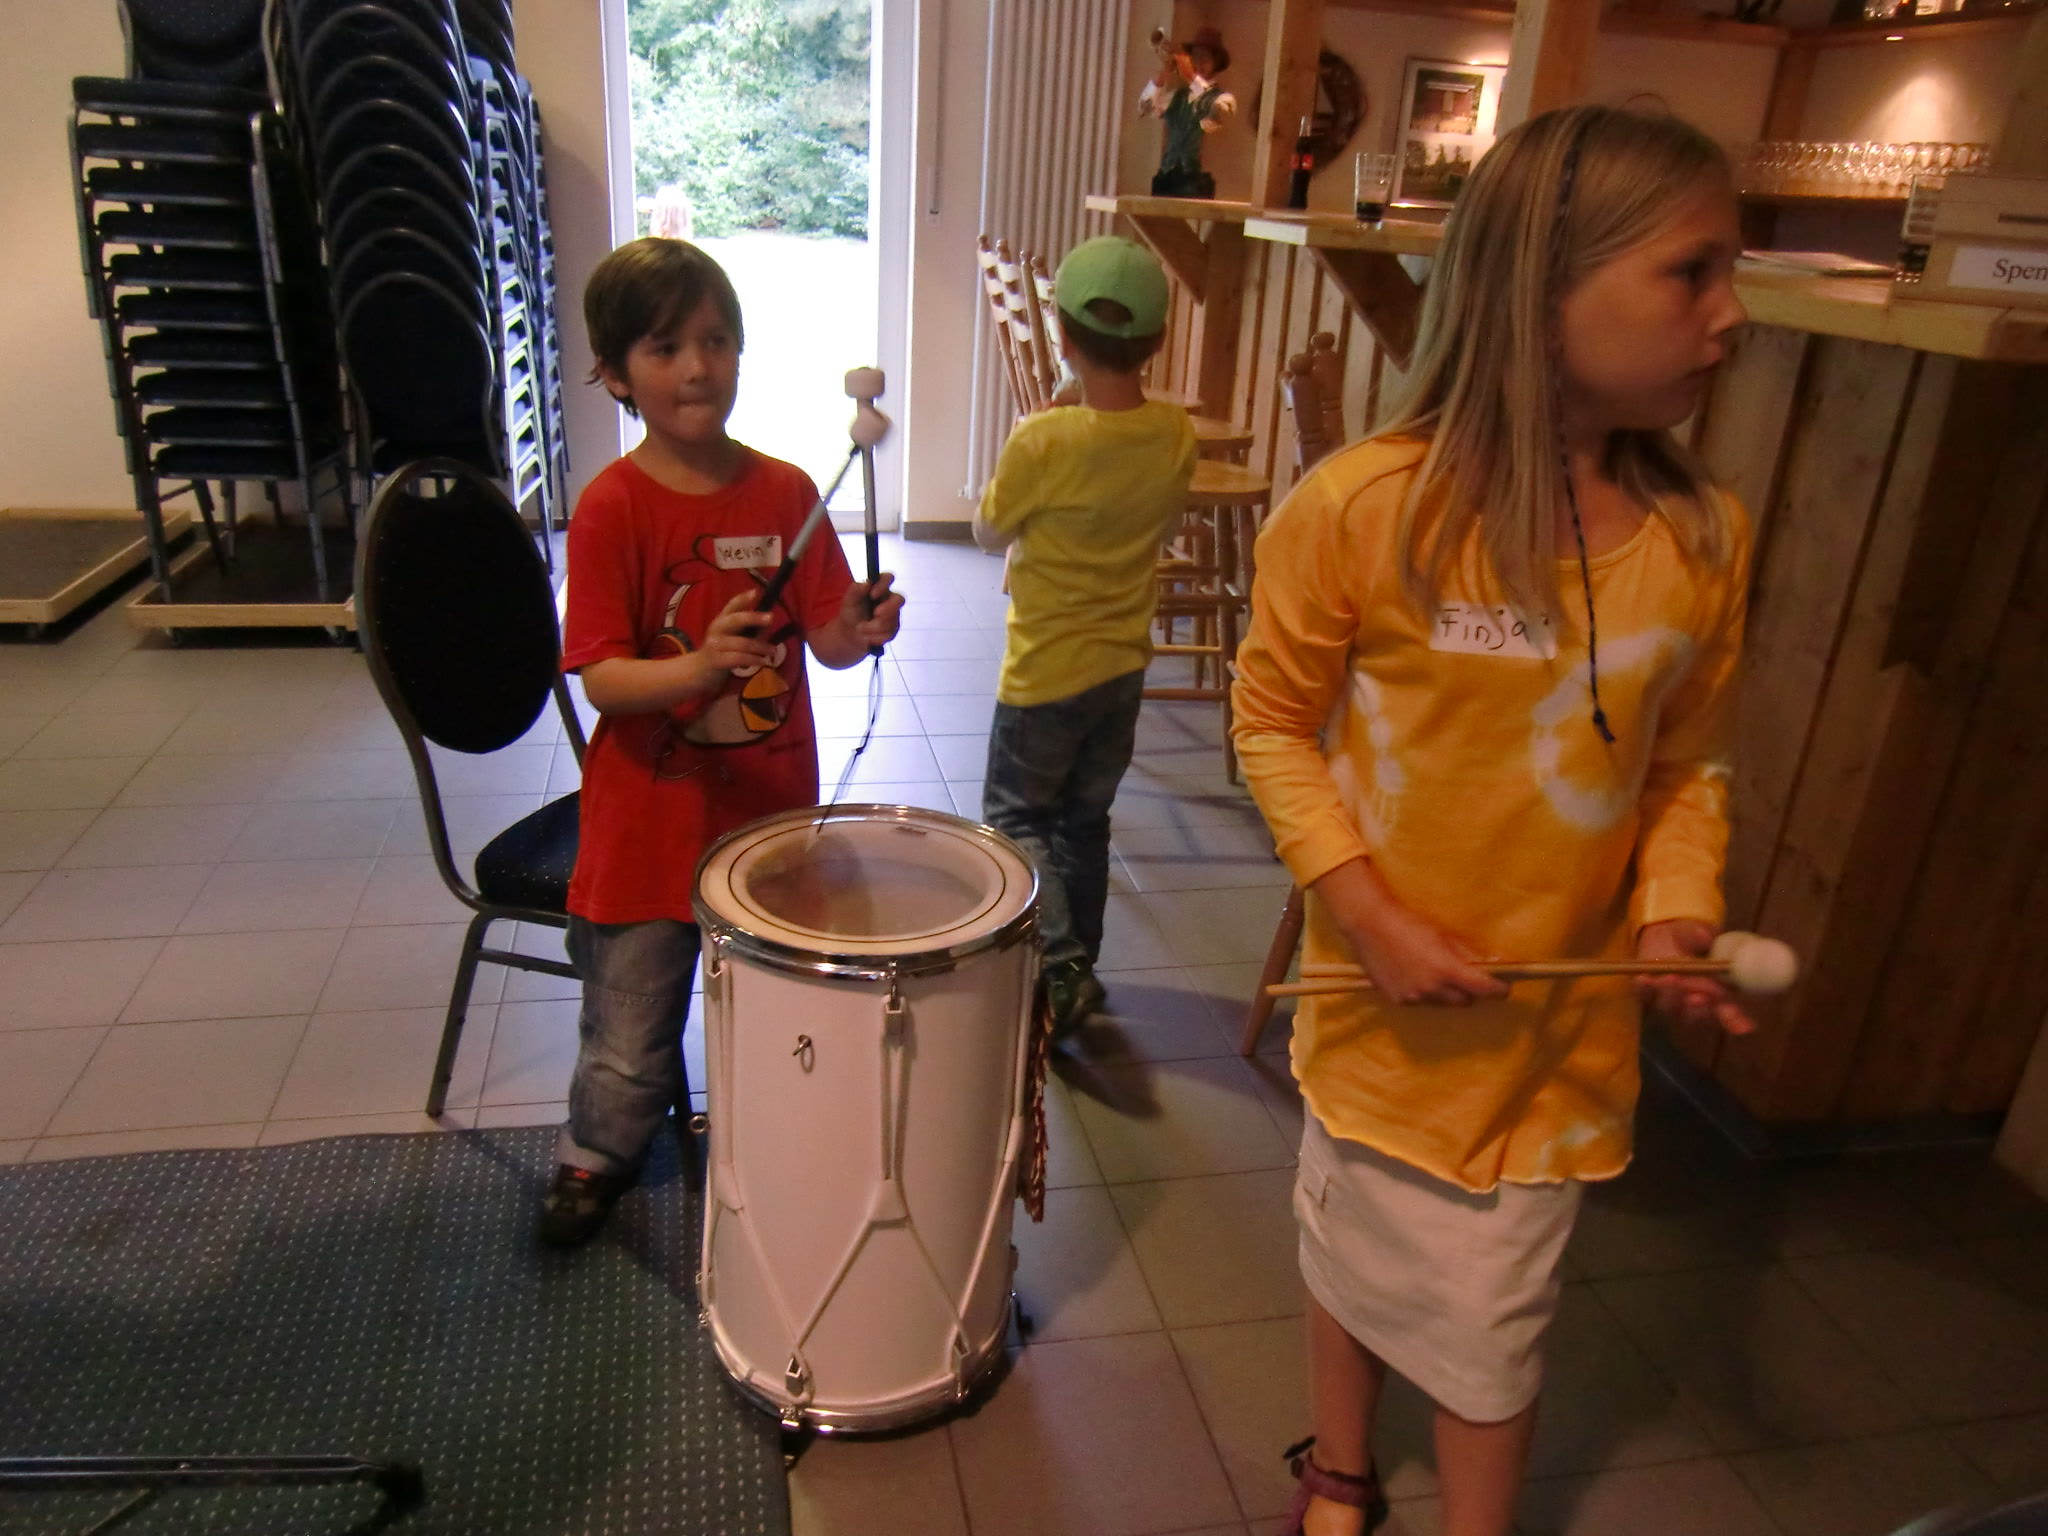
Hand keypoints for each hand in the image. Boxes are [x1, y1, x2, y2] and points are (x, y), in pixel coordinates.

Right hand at [693, 588, 777, 675]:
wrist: (700, 670)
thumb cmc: (722, 650)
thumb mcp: (733, 636)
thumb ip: (750, 629)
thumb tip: (769, 623)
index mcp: (722, 619)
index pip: (732, 605)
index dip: (743, 598)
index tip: (756, 592)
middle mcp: (717, 628)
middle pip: (735, 620)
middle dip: (754, 617)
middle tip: (771, 618)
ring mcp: (715, 644)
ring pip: (741, 643)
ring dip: (761, 647)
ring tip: (773, 651)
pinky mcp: (716, 660)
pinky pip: (738, 658)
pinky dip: (753, 660)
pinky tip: (763, 662)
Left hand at [842, 572, 903, 650]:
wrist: (850, 633)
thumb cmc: (850, 612)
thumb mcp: (849, 600)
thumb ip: (855, 590)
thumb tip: (866, 583)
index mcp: (879, 587)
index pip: (888, 578)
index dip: (884, 584)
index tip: (872, 594)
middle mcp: (890, 599)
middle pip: (900, 599)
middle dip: (888, 608)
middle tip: (876, 614)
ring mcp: (894, 615)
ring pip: (892, 620)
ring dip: (873, 626)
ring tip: (860, 628)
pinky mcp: (893, 629)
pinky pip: (889, 633)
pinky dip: (875, 636)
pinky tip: (867, 636)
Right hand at [1341, 899, 1506, 1007]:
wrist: (1369, 925)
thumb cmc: (1408, 923)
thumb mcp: (1443, 934)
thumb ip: (1469, 953)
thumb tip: (1497, 961)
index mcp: (1447, 970)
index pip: (1484, 989)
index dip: (1498, 989)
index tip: (1504, 987)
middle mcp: (1432, 988)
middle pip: (1465, 1000)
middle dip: (1469, 990)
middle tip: (1466, 975)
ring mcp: (1414, 997)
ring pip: (1442, 1002)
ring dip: (1446, 992)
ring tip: (1434, 970)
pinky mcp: (1398, 1000)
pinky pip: (1421, 1002)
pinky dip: (1424, 993)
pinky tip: (1414, 974)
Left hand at [1636, 918, 1753, 1035]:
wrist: (1664, 936)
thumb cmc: (1693, 939)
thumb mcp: (1699, 933)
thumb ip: (1702, 936)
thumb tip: (1703, 936)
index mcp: (1719, 996)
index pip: (1731, 1015)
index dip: (1737, 1022)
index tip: (1745, 1027)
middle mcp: (1695, 1006)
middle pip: (1699, 1019)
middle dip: (1700, 1011)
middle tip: (1699, 998)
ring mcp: (1670, 1004)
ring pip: (1671, 1010)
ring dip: (1672, 997)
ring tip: (1672, 979)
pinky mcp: (1647, 996)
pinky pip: (1645, 998)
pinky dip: (1645, 989)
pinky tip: (1644, 979)